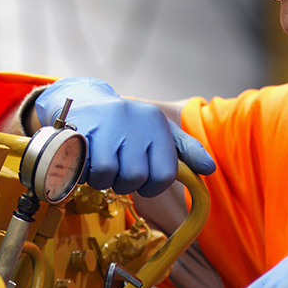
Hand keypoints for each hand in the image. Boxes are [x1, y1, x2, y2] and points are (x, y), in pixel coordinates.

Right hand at [35, 77, 214, 196]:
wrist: (83, 100)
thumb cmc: (128, 124)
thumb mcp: (161, 130)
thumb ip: (186, 149)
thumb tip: (209, 169)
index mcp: (156, 123)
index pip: (165, 174)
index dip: (153, 187)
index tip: (143, 183)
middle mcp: (133, 121)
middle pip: (135, 177)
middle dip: (125, 184)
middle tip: (118, 172)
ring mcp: (104, 125)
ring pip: (107, 176)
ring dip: (101, 180)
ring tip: (100, 166)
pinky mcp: (77, 130)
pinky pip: (82, 168)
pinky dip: (82, 174)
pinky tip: (84, 163)